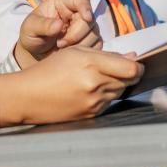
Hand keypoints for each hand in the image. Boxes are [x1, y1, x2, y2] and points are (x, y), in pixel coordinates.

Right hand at [0, 47, 143, 126]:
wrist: (28, 97)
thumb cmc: (49, 70)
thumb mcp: (75, 52)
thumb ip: (106, 55)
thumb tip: (133, 58)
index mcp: (91, 64)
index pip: (132, 69)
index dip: (138, 66)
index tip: (135, 64)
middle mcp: (95, 85)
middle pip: (129, 81)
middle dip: (126, 74)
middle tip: (112, 69)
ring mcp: (94, 102)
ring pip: (119, 92)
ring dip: (115, 85)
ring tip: (94, 79)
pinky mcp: (92, 114)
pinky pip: (109, 103)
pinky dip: (104, 96)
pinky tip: (87, 91)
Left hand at [13, 0, 100, 68]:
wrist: (35, 52)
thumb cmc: (31, 35)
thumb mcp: (30, 28)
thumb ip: (43, 25)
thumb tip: (59, 25)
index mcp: (63, 1)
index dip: (85, 7)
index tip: (87, 18)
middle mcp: (77, 11)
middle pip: (89, 20)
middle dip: (76, 35)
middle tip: (60, 44)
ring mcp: (85, 26)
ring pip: (94, 34)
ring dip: (79, 45)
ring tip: (61, 48)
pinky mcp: (90, 40)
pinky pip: (96, 46)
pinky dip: (85, 51)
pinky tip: (70, 53)